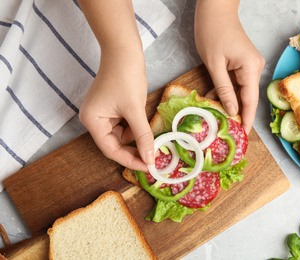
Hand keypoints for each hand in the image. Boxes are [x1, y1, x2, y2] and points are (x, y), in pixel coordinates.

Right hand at [79, 51, 153, 171]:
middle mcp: (95, 120)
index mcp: (92, 121)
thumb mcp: (135, 109)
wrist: (124, 51)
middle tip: (153, 159)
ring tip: (154, 144)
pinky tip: (148, 131)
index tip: (148, 167)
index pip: (111, 150)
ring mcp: (104, 115)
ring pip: (123, 136)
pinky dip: (137, 130)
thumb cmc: (125, 76)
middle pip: (116, 145)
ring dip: (138, 140)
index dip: (130, 160)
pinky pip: (125, 126)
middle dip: (135, 151)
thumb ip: (142, 136)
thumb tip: (150, 159)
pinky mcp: (113, 110)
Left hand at [195, 0, 264, 132]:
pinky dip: (226, 92)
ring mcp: (250, 66)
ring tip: (219, 119)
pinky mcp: (243, 64)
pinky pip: (236, 83)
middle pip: (247, 97)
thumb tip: (232, 110)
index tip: (243, 135)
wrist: (215, 10)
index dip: (247, 119)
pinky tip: (214, 101)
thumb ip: (223, 89)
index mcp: (251, 68)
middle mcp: (255, 68)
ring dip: (229, 103)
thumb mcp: (214, 64)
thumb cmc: (213, 31)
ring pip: (241, 91)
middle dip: (237, 114)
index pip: (251, 100)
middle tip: (227, 132)